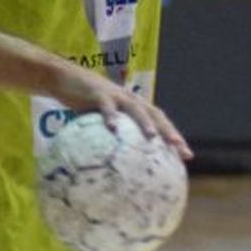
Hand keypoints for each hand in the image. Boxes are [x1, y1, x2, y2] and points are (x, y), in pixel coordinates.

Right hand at [49, 65, 193, 161]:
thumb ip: (107, 140)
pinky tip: (113, 129)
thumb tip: (110, 171)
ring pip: (136, 108)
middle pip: (156, 115)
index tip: (186, 156)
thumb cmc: (82, 104)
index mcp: (133, 107)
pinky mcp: (98, 93)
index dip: (174, 137)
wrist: (64, 79)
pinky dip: (111, 116)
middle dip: (169, 132)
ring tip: (153, 138)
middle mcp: (130, 99)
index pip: (160, 122)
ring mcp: (115, 95)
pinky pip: (106, 106)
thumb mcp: (96, 123)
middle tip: (180, 149)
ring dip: (145, 122)